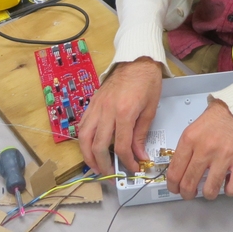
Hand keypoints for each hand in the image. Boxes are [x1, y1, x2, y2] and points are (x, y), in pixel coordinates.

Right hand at [78, 57, 161, 174]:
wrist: (136, 59)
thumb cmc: (147, 81)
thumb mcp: (150, 109)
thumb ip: (141, 134)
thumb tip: (139, 155)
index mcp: (124, 112)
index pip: (121, 146)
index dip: (127, 162)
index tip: (133, 168)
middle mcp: (107, 111)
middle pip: (98, 146)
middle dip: (103, 165)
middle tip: (111, 175)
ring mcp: (97, 106)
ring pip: (84, 137)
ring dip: (87, 155)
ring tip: (95, 166)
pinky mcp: (92, 102)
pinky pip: (82, 124)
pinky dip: (84, 139)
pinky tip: (90, 146)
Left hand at [166, 98, 232, 199]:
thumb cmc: (215, 122)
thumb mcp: (192, 131)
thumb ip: (184, 152)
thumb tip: (177, 174)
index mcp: (190, 139)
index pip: (174, 172)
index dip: (173, 186)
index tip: (175, 188)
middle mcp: (206, 148)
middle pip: (189, 184)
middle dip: (187, 193)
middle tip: (189, 192)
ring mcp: (225, 155)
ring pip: (210, 190)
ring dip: (207, 193)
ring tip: (209, 189)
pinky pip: (232, 189)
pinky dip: (228, 190)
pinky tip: (226, 184)